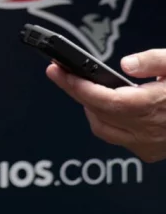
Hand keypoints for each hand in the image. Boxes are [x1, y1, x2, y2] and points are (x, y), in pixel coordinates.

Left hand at [47, 52, 165, 160]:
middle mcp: (151, 130)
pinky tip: (105, 106)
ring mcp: (150, 144)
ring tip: (81, 86)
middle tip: (59, 72)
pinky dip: (105, 122)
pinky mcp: (151, 152)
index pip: (106, 101)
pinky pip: (118, 140)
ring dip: (88, 108)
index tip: (57, 71)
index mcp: (155, 106)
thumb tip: (126, 64)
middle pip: (98, 114)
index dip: (78, 87)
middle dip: (74, 92)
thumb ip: (153, 61)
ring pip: (104, 131)